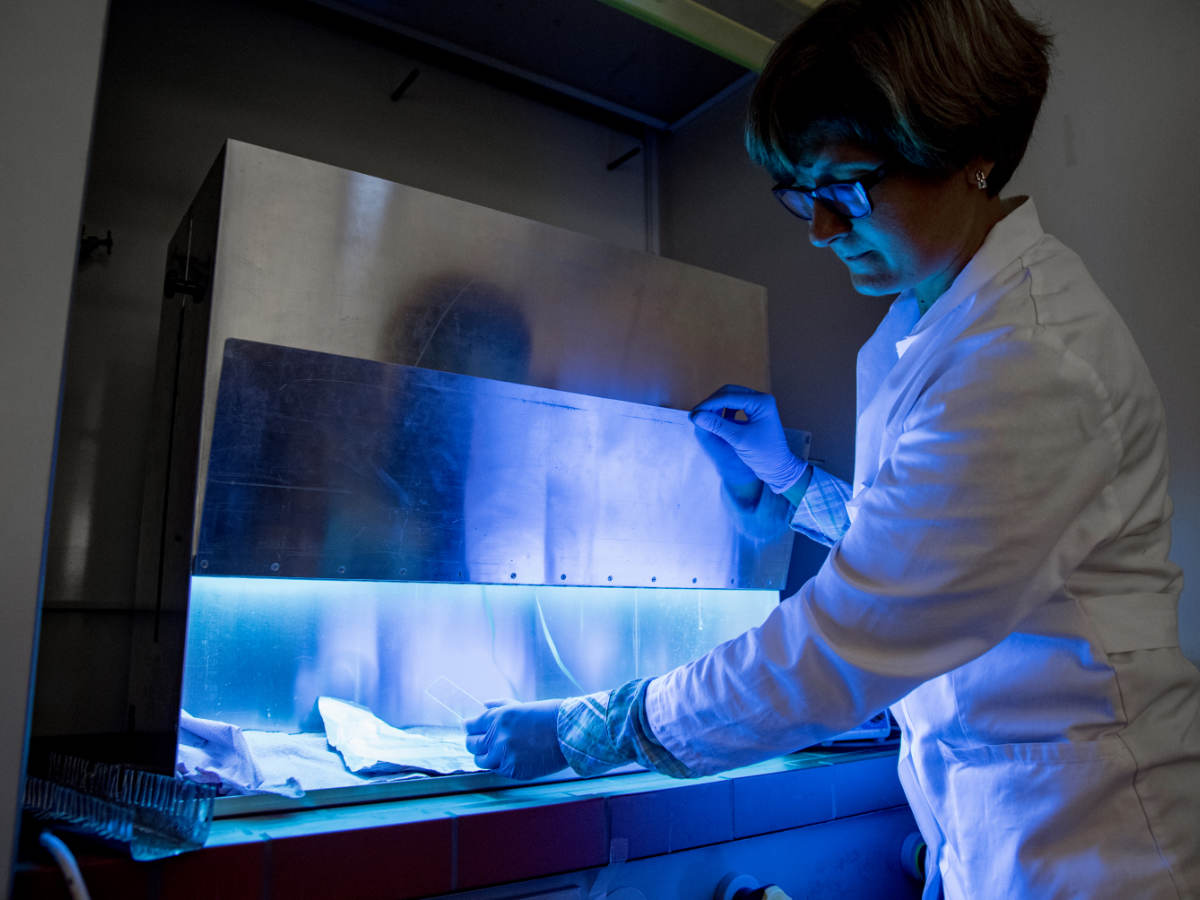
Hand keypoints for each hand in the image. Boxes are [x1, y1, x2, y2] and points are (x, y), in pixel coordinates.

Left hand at [464, 698, 566, 779]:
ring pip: (480, 761)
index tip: (472, 729)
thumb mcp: (522, 706)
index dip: (471, 728)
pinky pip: (497, 770)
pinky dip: (501, 765)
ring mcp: (504, 756)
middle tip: (481, 741)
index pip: (471, 725)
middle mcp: (497, 737)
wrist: (571, 733)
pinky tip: (512, 758)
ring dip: (486, 756)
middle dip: (475, 742)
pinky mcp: (513, 771)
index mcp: (498, 717)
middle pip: (471, 744)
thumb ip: (500, 706)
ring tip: (497, 752)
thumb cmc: (549, 715)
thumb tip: (483, 704)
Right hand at [690, 386, 804, 493]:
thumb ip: (717, 425)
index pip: (728, 396)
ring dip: (717, 406)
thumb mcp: (738, 439)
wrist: (779, 468)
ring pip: (730, 398)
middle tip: (696, 415)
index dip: (709, 404)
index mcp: (761, 402)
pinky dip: (724, 412)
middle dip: (712, 403)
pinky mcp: (755, 412)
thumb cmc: (764, 455)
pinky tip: (718, 421)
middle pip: (729, 393)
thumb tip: (696, 416)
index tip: (693, 414)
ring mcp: (758, 405)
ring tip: (705, 418)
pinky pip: (735, 406)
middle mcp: (761, 399)